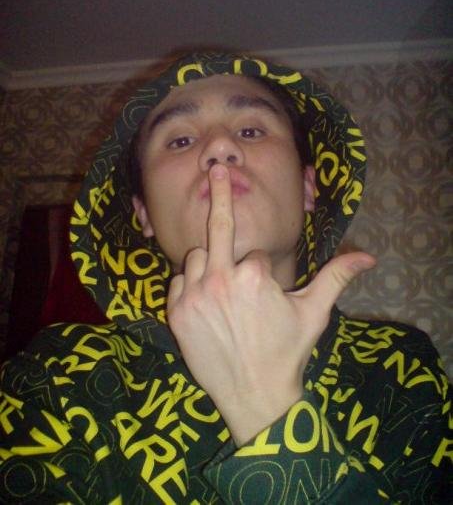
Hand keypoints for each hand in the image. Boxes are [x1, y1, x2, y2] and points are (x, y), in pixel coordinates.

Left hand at [167, 163, 374, 444]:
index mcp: (255, 275)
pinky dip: (190, 285)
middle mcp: (221, 279)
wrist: (255, 396)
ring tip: (223, 288)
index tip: (268, 299)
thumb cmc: (287, 352)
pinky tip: (205, 303)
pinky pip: (178, 281)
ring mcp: (194, 296)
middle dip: (220, 194)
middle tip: (216, 169)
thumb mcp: (314, 312)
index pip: (256, 253)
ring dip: (210, 264)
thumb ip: (336, 277)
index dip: (264, 273)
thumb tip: (369, 256)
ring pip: (197, 256)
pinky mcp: (176, 313)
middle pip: (219, 227)